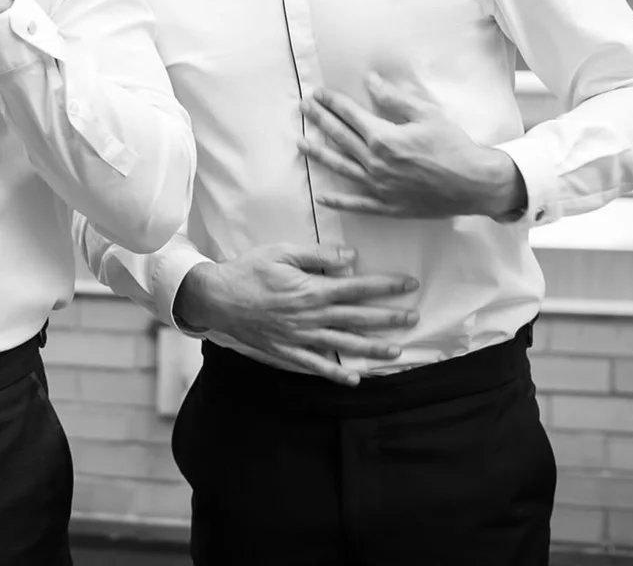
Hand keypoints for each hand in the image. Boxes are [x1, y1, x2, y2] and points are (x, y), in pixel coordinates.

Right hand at [173, 244, 419, 386]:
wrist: (218, 298)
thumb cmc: (250, 270)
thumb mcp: (282, 252)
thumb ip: (317, 255)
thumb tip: (350, 258)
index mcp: (312, 289)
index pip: (358, 288)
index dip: (386, 286)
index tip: (409, 284)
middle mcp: (311, 317)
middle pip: (358, 318)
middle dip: (389, 318)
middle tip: (414, 318)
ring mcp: (300, 337)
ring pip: (344, 345)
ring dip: (372, 349)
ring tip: (396, 351)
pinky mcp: (287, 351)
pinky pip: (316, 366)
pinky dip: (336, 374)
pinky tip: (354, 381)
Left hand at [302, 75, 526, 219]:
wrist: (474, 183)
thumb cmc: (453, 146)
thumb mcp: (427, 114)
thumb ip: (395, 99)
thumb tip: (370, 82)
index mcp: (384, 138)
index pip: (350, 115)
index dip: (333, 102)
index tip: (318, 93)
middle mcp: (375, 163)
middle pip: (340, 137)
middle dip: (320, 120)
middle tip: (304, 108)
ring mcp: (379, 187)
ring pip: (340, 168)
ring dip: (319, 154)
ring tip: (301, 143)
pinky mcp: (387, 206)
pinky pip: (356, 203)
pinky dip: (338, 201)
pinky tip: (321, 197)